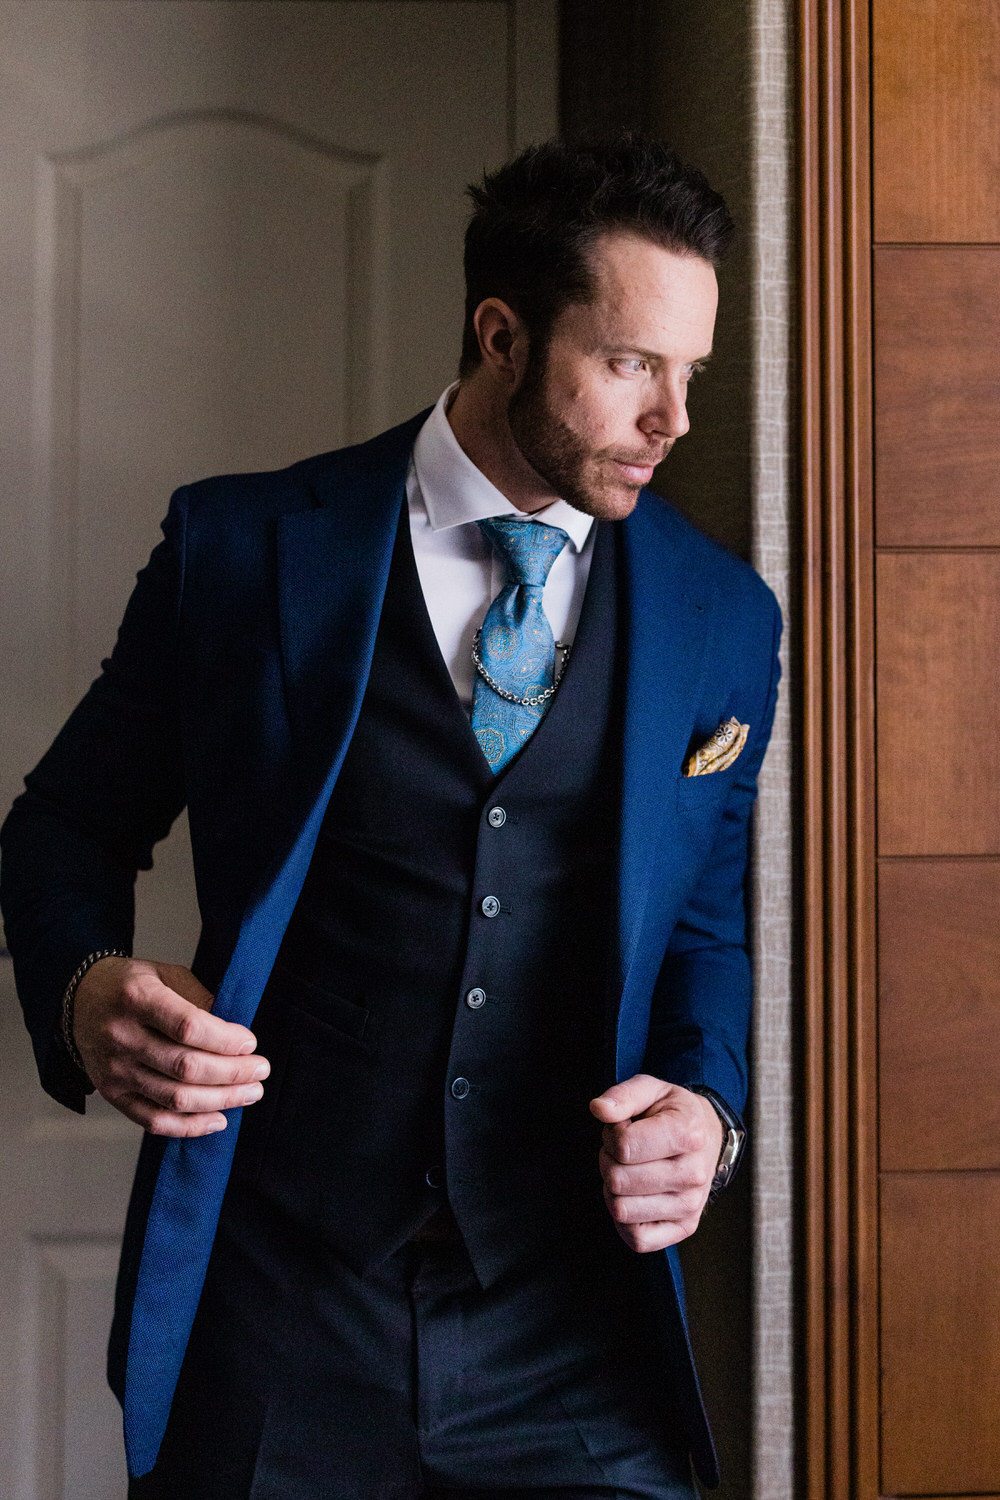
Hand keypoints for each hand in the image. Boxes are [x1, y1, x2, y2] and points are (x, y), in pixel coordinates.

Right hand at [72, 956, 268, 1136]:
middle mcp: (122, 1036)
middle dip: (232, 1072)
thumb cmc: (132, 985)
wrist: (80, 1002)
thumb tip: (234, 1034)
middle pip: (186, 1067)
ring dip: (220, 1100)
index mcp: (137, 998)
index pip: (188, 1026)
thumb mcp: (166, 974)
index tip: (250, 1043)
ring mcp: (115, 1070)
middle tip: (261, 1071)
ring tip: (250, 1093)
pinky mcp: (112, 1094)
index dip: (225, 1040)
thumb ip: (199, 999)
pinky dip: (190, 1126)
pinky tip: (219, 1119)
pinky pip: (154, 1120)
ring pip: (175, 1097)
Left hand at [590, 1074, 723, 1252]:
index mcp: (688, 1134)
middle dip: (608, 1160)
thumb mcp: (650, 1090)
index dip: (611, 1135)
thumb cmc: (671, 1114)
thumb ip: (622, 1095)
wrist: (705, 1139)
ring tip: (630, 1170)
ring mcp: (691, 1205)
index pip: (624, 1146)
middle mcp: (694, 1174)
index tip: (622, 1127)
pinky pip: (636, 1239)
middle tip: (624, 1150)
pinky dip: (624, 1220)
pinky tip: (633, 1196)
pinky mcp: (685, 1228)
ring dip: (614, 1189)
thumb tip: (598, 1108)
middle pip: (618, 1180)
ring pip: (621, 1210)